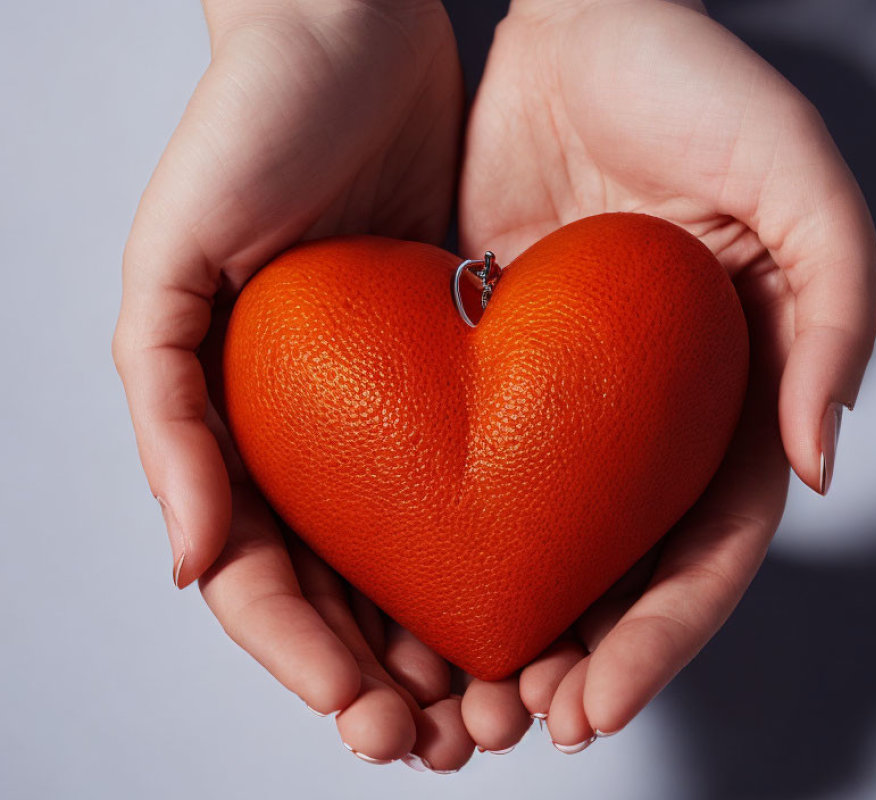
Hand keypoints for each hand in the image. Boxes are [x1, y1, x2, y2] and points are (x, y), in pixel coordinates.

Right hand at [112, 0, 484, 769]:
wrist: (347, 37)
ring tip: (502, 705)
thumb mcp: (170, 273)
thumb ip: (167, 416)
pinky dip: (498, 553)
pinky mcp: (451, 372)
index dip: (309, 663)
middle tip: (450, 740)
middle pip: (346, 593)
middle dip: (390, 678)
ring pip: (416, 559)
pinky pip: (477, 482)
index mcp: (235, 429)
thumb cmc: (245, 135)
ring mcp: (383, 408)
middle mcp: (312, 433)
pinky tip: (534, 602)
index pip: (265, 583)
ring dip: (451, 641)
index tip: (372, 718)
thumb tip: (190, 560)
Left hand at [458, 0, 875, 748]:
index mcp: (727, 397)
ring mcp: (562, 399)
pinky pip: (459, 468)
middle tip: (514, 724)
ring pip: (534, 543)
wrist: (577, 19)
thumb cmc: (694, 87)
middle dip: (573, 659)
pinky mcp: (486, 365)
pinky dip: (437, 542)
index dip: (660, 637)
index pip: (704, 551)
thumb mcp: (800, 186)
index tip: (600, 702)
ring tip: (451, 697)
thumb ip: (836, 317)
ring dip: (499, 626)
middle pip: (615, 570)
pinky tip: (400, 595)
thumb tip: (819, 461)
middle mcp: (643, 415)